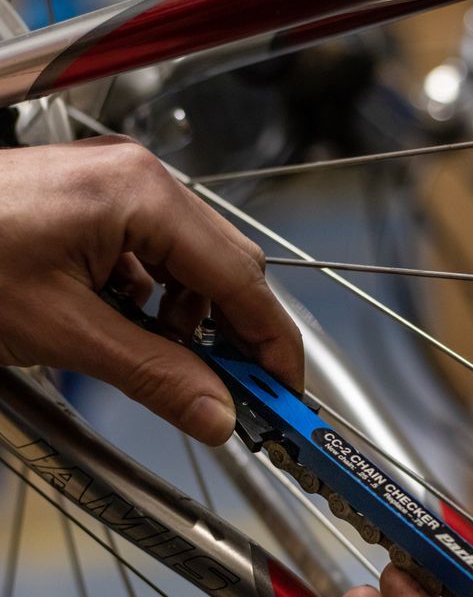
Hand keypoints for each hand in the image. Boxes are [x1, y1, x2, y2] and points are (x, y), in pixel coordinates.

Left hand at [0, 139, 302, 443]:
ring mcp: (119, 192)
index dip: (272, 345)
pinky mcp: (98, 209)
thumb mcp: (62, 331)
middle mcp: (140, 183)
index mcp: (141, 197)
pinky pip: (155, 261)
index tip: (286, 394)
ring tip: (165, 364)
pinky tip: (131, 332)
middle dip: (234, 336)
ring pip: (193, 267)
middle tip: (236, 395)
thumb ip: (152, 374)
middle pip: (226, 269)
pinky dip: (158, 306)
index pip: (242, 280)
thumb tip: (216, 413)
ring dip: (192, 323)